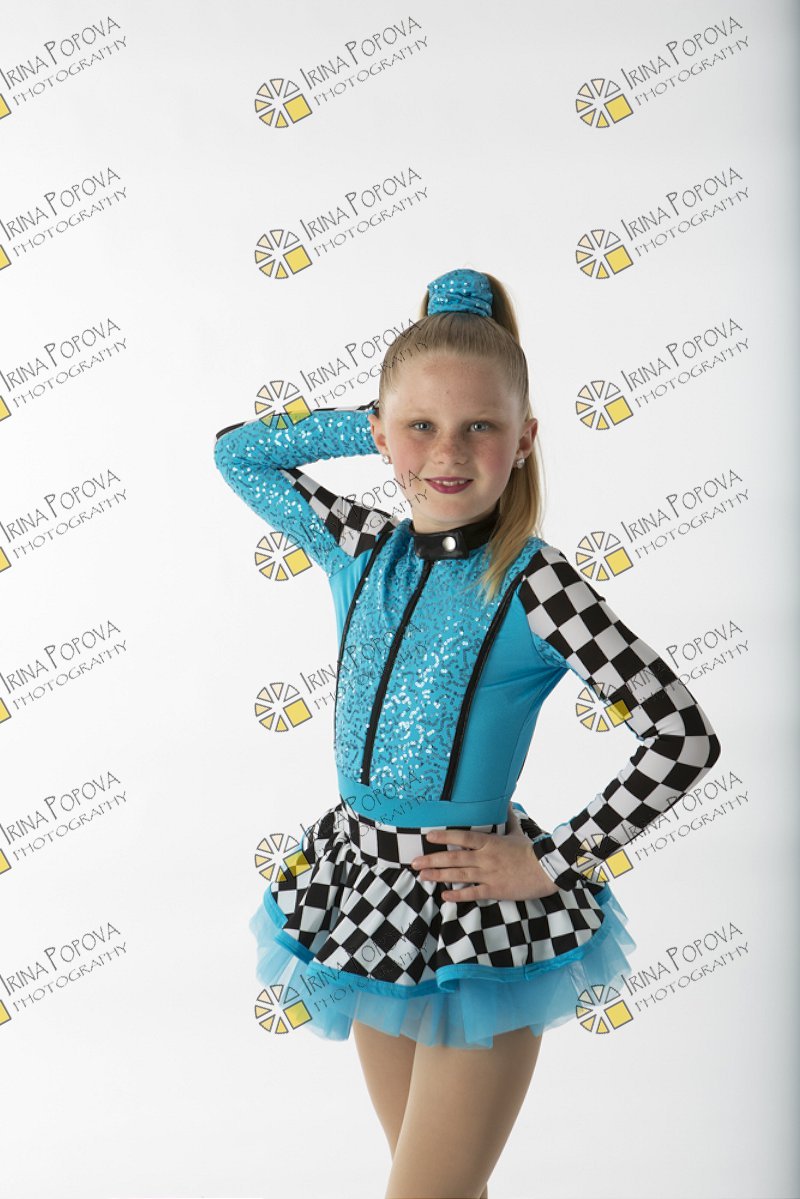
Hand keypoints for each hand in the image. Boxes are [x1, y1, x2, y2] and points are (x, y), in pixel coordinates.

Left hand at [409, 803, 559, 901]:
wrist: (546, 870)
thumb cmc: (531, 850)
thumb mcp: (517, 831)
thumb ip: (508, 818)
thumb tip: (507, 801)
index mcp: (490, 842)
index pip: (463, 837)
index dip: (444, 836)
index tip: (428, 837)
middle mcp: (485, 858)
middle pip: (454, 858)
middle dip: (432, 860)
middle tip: (415, 862)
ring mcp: (489, 874)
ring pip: (458, 875)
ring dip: (438, 876)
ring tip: (422, 876)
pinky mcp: (495, 890)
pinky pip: (473, 893)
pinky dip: (458, 895)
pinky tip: (444, 895)